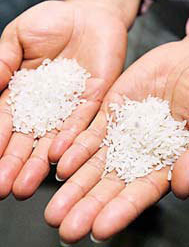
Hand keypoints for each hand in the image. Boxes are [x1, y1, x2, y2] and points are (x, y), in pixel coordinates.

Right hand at [0, 0, 140, 199]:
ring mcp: (71, 107)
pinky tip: (58, 158)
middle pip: (30, 140)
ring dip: (40, 163)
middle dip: (16, 164)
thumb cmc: (53, 22)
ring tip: (27, 187)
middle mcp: (47, 107)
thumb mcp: (19, 37)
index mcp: (25, 94)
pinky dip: (70, 140)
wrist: (90, 16)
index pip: (8, 123)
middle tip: (5, 189)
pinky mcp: (95, 102)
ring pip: (54, 140)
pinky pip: (83, 124)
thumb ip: (3, 61)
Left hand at [45, 37, 188, 242]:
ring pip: (93, 163)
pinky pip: (90, 132)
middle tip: (64, 228)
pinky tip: (60, 165)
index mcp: (160, 163)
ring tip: (54, 208)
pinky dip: (75, 148)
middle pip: (109, 183)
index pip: (139, 193)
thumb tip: (181, 187)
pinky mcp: (109, 112)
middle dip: (86, 205)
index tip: (98, 230)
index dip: (120, 212)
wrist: (186, 64)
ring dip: (73, 184)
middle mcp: (136, 153)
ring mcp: (120, 133)